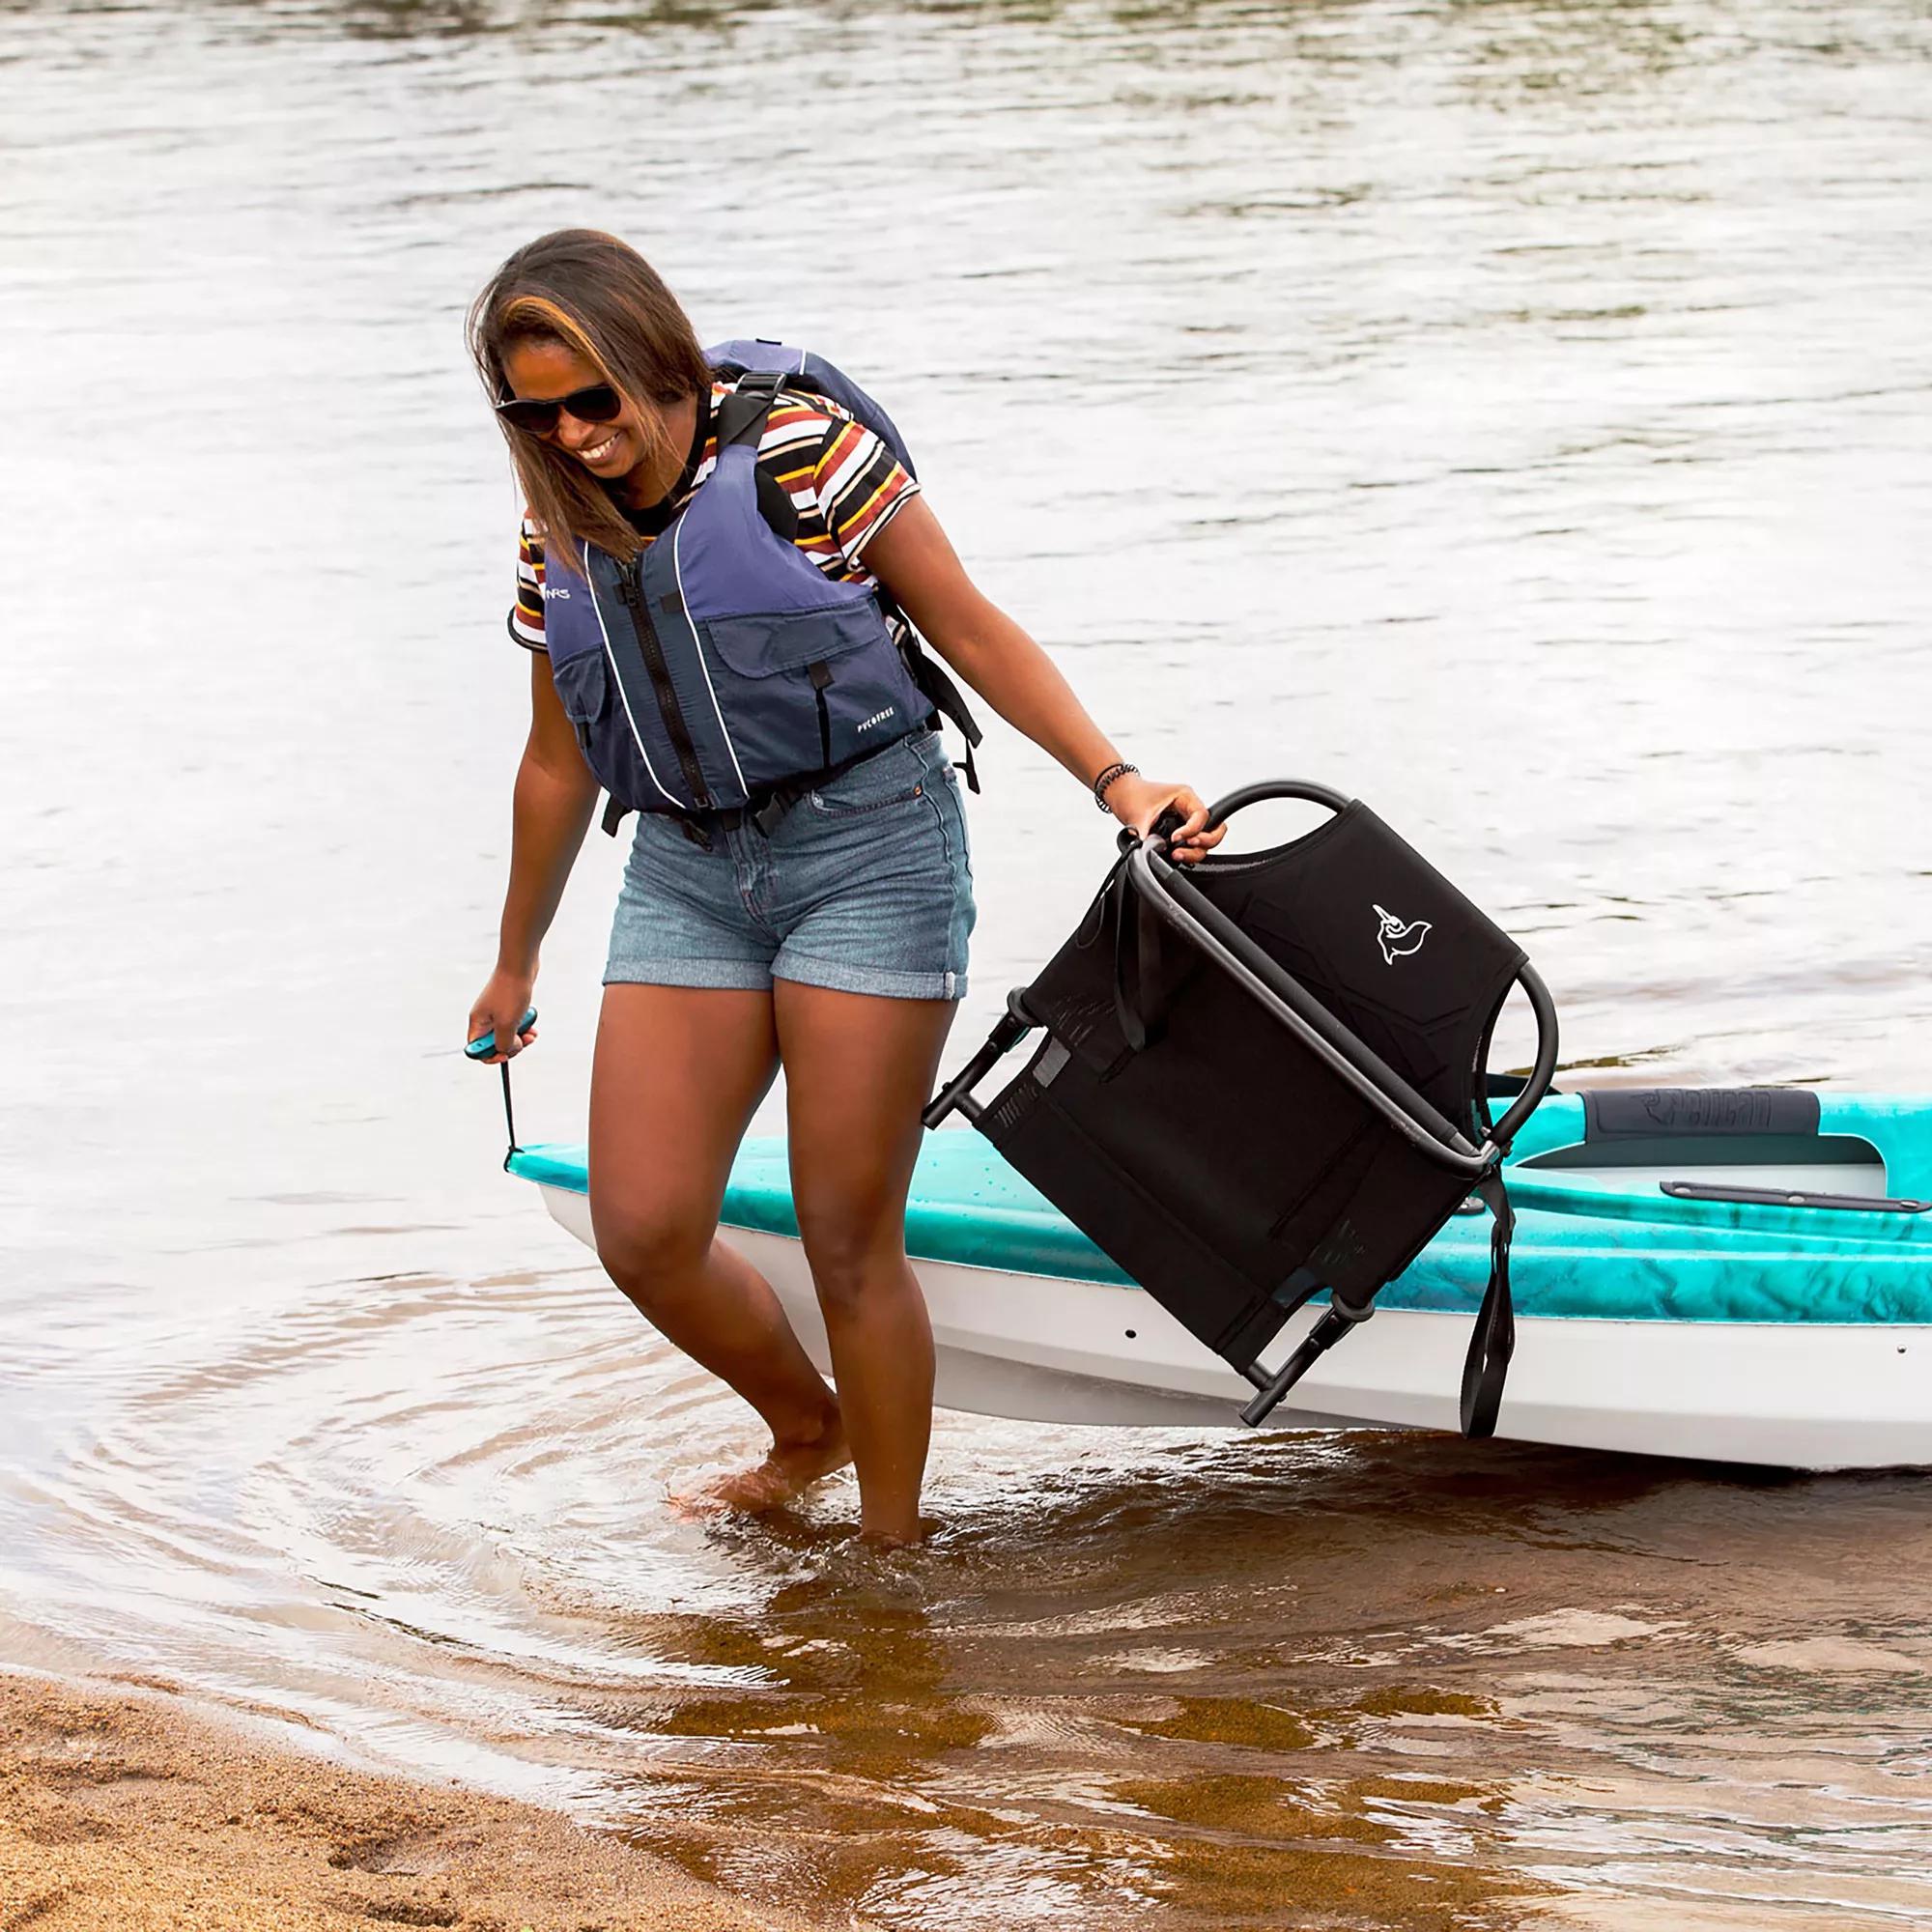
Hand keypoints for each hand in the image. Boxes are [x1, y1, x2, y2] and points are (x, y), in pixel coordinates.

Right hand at [468, 966, 538, 1062]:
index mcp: (477, 1022)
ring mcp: (496, 1011)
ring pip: (507, 1033)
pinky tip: (532, 1025)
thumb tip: (505, 1052)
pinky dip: (524, 1026)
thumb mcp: (507, 1024)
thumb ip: (503, 1043)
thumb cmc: (511, 992)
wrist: (520, 964)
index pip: (477, 1049)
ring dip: (521, 1037)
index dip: (490, 1056)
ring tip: (533, 1034)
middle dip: (511, 1046)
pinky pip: (515, 1023)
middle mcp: (484, 1017)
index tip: (506, 1055)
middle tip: (525, 1041)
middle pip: (494, 1043)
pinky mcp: (508, 1005)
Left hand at [1103, 773, 1225, 864]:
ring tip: (1177, 854)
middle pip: (1213, 828)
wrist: (1121, 794)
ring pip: (1205, 840)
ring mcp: (1186, 821)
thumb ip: (1144, 835)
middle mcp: (1189, 809)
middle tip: (1187, 846)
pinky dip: (1189, 852)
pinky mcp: (1180, 831)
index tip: (1175, 838)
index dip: (1192, 830)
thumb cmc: (1131, 795)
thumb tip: (1148, 851)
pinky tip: (1175, 855)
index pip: (1201, 815)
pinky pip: (1193, 844)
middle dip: (1204, 841)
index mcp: (1185, 796)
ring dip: (1195, 850)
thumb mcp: (1138, 815)